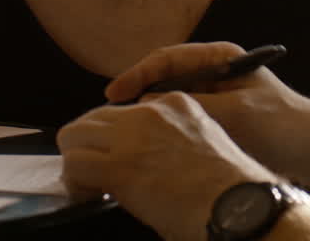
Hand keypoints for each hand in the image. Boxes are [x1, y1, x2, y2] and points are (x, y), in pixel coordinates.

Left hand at [58, 91, 278, 240]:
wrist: (236, 206)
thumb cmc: (228, 189)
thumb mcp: (203, 142)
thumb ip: (173, 137)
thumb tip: (145, 157)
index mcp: (175, 103)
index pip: (122, 109)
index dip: (113, 138)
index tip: (117, 159)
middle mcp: (149, 112)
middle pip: (91, 118)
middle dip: (88, 146)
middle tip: (96, 173)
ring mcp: (132, 137)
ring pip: (73, 136)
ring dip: (78, 162)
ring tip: (92, 186)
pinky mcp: (118, 166)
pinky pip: (74, 165)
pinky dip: (76, 182)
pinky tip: (91, 195)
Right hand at [106, 42, 309, 172]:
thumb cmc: (280, 123)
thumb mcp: (234, 111)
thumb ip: (192, 104)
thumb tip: (149, 102)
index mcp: (221, 57)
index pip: (169, 58)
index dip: (138, 73)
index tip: (116, 91)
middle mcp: (214, 71)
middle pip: (164, 75)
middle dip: (138, 91)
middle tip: (112, 111)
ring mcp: (213, 94)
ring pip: (169, 97)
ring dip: (148, 109)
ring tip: (125, 126)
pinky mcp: (214, 116)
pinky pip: (180, 115)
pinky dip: (163, 123)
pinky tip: (148, 138)